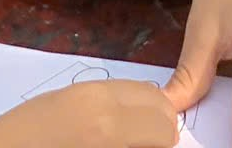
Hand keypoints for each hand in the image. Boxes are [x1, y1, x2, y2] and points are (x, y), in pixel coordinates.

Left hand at [0, 80, 180, 147]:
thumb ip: (131, 147)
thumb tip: (156, 144)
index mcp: (108, 127)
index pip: (164, 126)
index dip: (166, 145)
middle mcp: (99, 98)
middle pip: (157, 100)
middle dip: (161, 126)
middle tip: (146, 147)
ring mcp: (80, 90)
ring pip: (136, 89)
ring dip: (143, 114)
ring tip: (128, 139)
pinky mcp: (64, 90)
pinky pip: (111, 90)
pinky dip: (122, 107)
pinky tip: (104, 131)